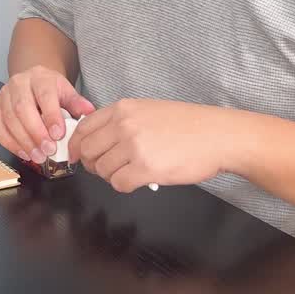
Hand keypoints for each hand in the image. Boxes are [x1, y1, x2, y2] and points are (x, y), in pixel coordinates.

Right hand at [0, 65, 94, 162]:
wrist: (32, 82)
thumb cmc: (51, 90)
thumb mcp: (66, 92)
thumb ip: (77, 103)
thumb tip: (89, 112)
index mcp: (39, 77)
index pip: (44, 95)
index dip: (51, 116)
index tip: (59, 135)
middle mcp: (18, 83)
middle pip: (22, 108)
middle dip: (36, 132)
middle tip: (49, 150)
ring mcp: (4, 96)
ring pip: (9, 119)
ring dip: (24, 141)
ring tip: (39, 156)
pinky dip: (10, 144)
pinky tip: (24, 153)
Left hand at [68, 98, 237, 192]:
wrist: (218, 136)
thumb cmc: (188, 126)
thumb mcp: (148, 110)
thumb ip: (121, 122)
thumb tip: (96, 141)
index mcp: (123, 109)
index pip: (83, 128)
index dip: (76, 145)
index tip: (76, 156)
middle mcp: (124, 125)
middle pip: (87, 151)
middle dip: (92, 164)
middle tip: (107, 169)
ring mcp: (133, 146)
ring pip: (101, 170)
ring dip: (112, 176)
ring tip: (130, 172)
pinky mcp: (145, 168)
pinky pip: (119, 183)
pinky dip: (125, 186)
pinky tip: (138, 180)